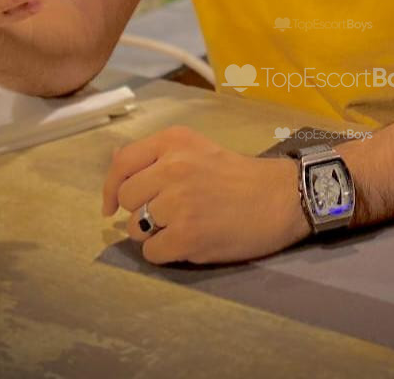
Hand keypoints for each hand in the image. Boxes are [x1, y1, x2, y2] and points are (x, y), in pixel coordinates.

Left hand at [102, 126, 310, 264]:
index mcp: (174, 141)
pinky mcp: (187, 235)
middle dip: (139, 211)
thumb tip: (114, 164)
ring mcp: (179, 202)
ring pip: (136, 228)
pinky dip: (166, 252)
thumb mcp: (197, 149)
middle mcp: (172, 167)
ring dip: (155, 233)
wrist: (283, 198)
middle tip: (167, 215)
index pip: (121, 163)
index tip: (111, 206)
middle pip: (126, 198)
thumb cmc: (241, 176)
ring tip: (185, 227)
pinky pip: (152, 252)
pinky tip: (190, 243)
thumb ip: (156, 157)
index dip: (110, 189)